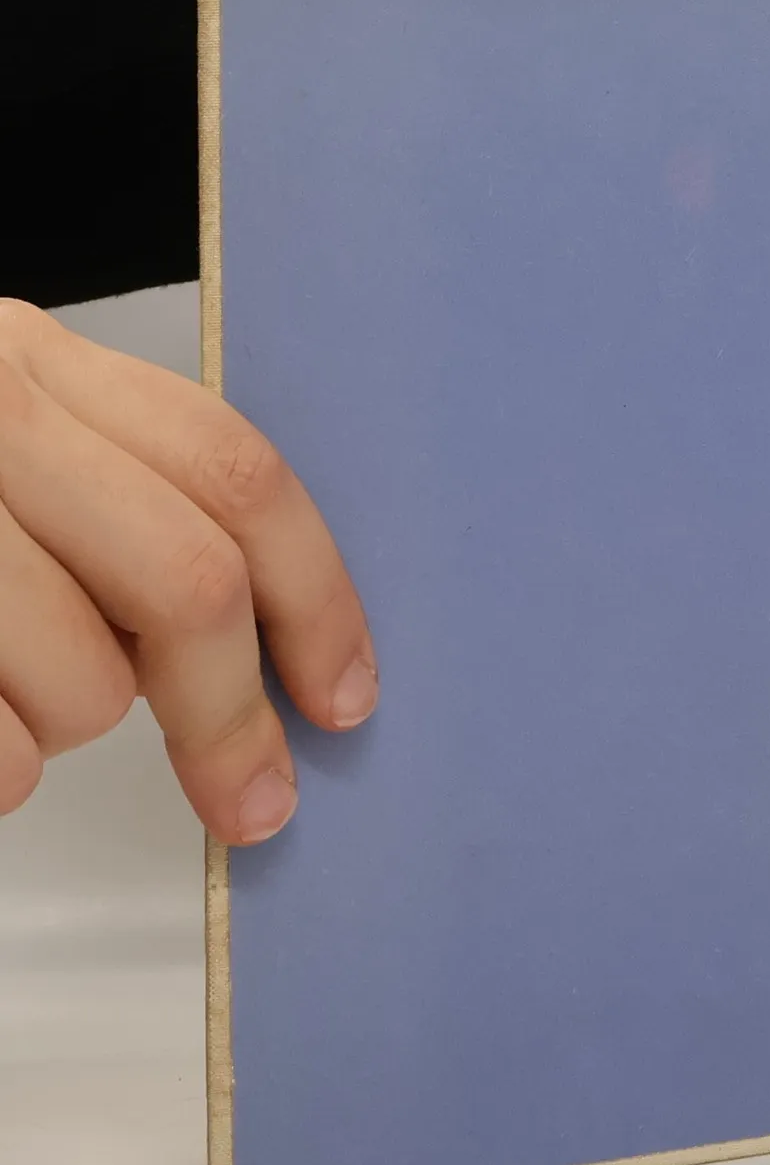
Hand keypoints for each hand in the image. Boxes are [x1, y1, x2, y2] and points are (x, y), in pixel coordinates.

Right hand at [0, 301, 375, 842]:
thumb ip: (111, 503)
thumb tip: (260, 650)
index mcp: (26, 362)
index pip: (235, 476)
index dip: (319, 599)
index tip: (343, 700)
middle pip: (188, 583)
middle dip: (233, 717)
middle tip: (252, 802)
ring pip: (81, 681)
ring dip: (61, 733)